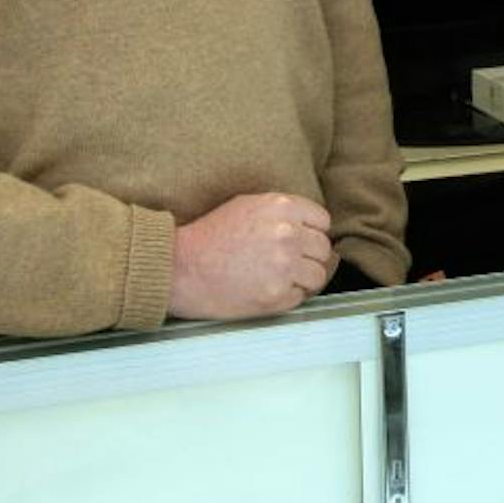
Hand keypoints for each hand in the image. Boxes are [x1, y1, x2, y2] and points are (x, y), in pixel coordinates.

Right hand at [169, 192, 338, 320]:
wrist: (180, 268)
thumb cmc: (209, 236)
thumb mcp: (247, 205)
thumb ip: (282, 211)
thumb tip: (308, 224)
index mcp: (282, 208)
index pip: (322, 222)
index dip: (312, 232)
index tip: (302, 241)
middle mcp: (288, 235)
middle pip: (322, 249)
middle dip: (309, 257)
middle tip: (289, 263)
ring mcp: (284, 267)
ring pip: (317, 276)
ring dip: (303, 279)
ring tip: (281, 279)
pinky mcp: (276, 296)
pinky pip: (299, 298)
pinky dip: (288, 297)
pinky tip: (267, 291)